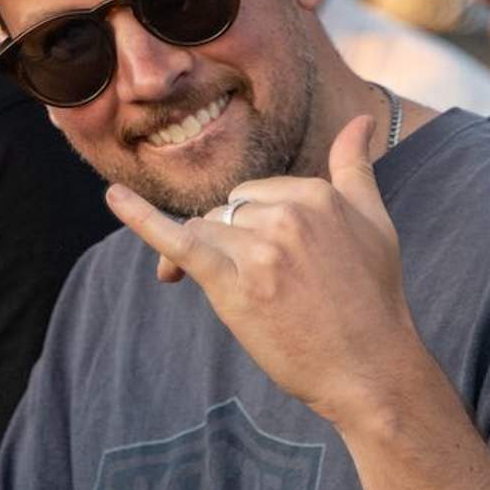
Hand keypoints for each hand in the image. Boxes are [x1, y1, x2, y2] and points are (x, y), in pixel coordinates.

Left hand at [103, 115, 425, 421]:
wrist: (370, 370)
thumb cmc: (374, 300)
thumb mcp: (376, 222)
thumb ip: (356, 167)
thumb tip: (358, 118)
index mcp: (316, 194)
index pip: (257, 193)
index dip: (250, 226)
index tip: (270, 262)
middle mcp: (286, 212)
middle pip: (227, 210)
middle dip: (232, 242)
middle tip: (267, 289)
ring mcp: (258, 248)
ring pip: (206, 230)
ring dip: (213, 258)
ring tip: (251, 299)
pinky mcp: (233, 283)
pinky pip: (178, 240)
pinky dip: (140, 217)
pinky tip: (114, 197)